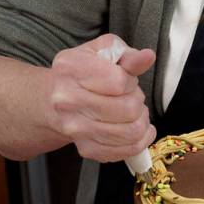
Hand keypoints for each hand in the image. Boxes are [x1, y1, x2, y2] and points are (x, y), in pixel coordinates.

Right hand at [47, 34, 156, 161]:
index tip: (126, 80)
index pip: (119, 82)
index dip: (131, 81)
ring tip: (135, 112)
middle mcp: (67, 100)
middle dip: (138, 101)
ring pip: (130, 132)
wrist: (56, 99)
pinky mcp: (85, 148)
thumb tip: (147, 57)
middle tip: (132, 96)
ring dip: (142, 121)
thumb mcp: (104, 52)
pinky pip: (125, 151)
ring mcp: (74, 127)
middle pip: (127, 109)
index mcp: (71, 68)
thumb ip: (128, 55)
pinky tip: (137, 129)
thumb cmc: (85, 71)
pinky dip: (139, 141)